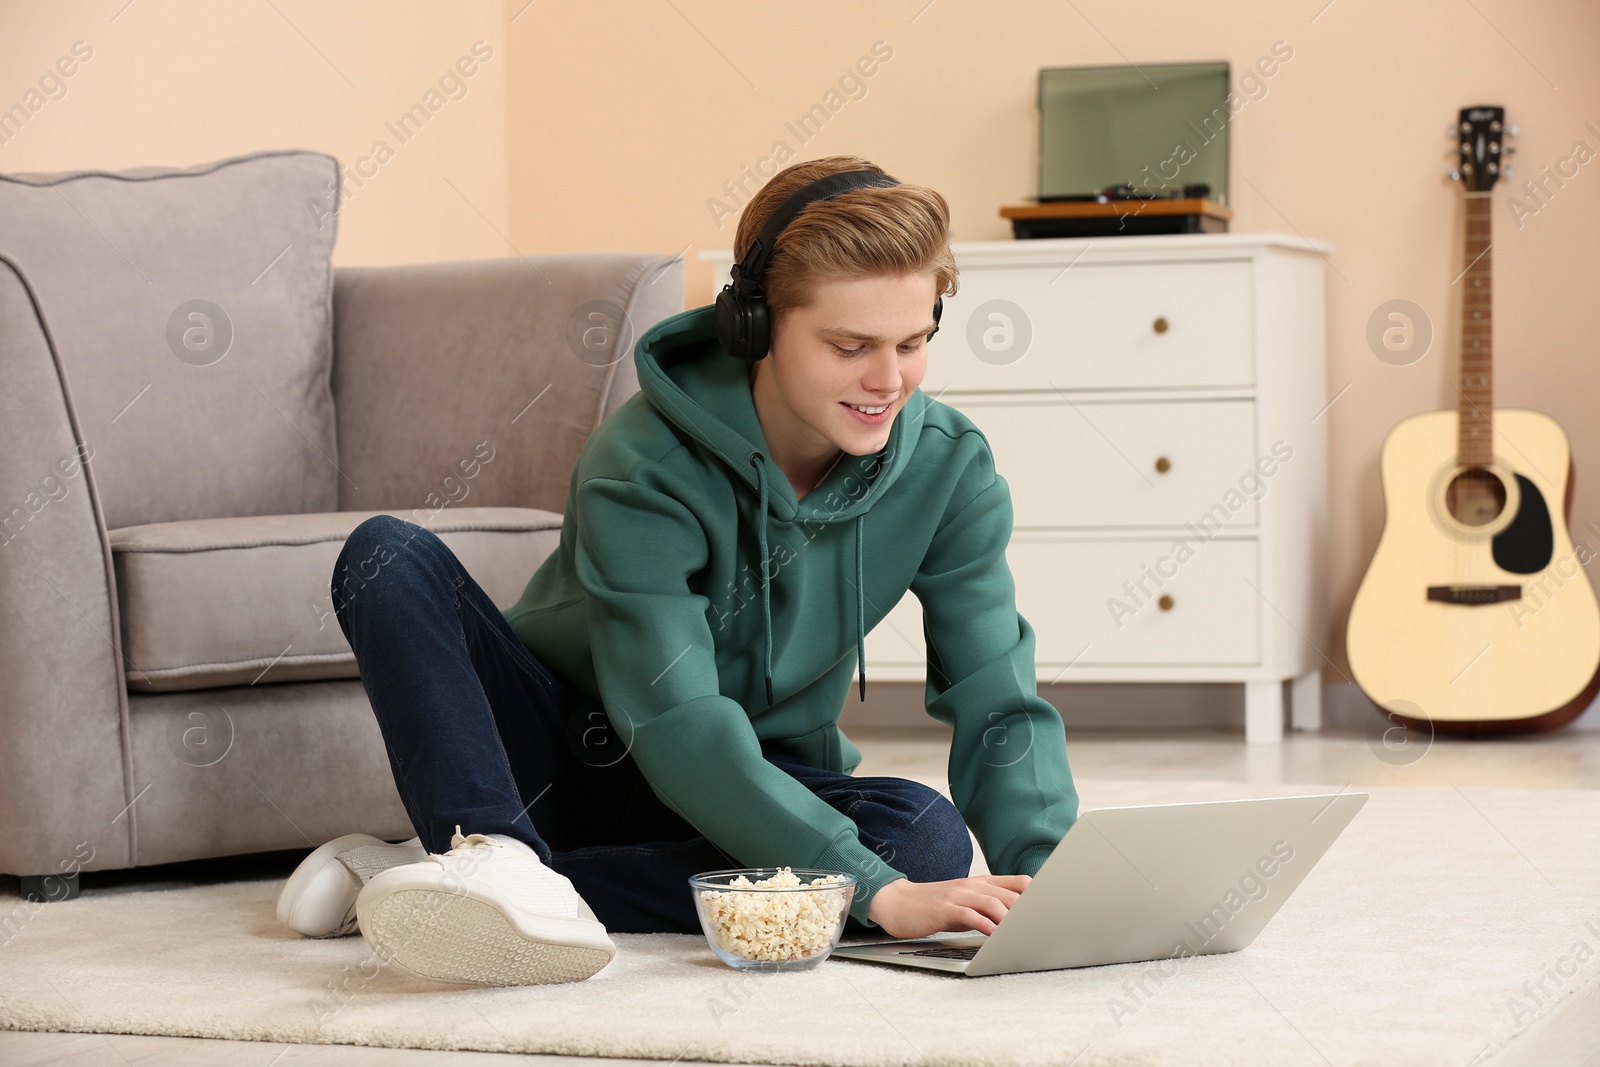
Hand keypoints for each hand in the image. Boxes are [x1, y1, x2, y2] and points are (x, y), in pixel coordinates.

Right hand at [865, 874, 1031, 938]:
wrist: (898, 903)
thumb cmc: (935, 906)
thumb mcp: (966, 903)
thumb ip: (989, 907)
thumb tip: (1017, 921)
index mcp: (981, 883)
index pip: (1019, 882)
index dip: (1039, 894)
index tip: (1055, 909)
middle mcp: (973, 886)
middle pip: (1011, 894)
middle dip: (1030, 911)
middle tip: (1046, 927)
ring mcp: (959, 895)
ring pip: (993, 903)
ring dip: (1011, 919)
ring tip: (1025, 933)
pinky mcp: (945, 908)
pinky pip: (970, 915)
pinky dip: (985, 925)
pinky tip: (995, 935)